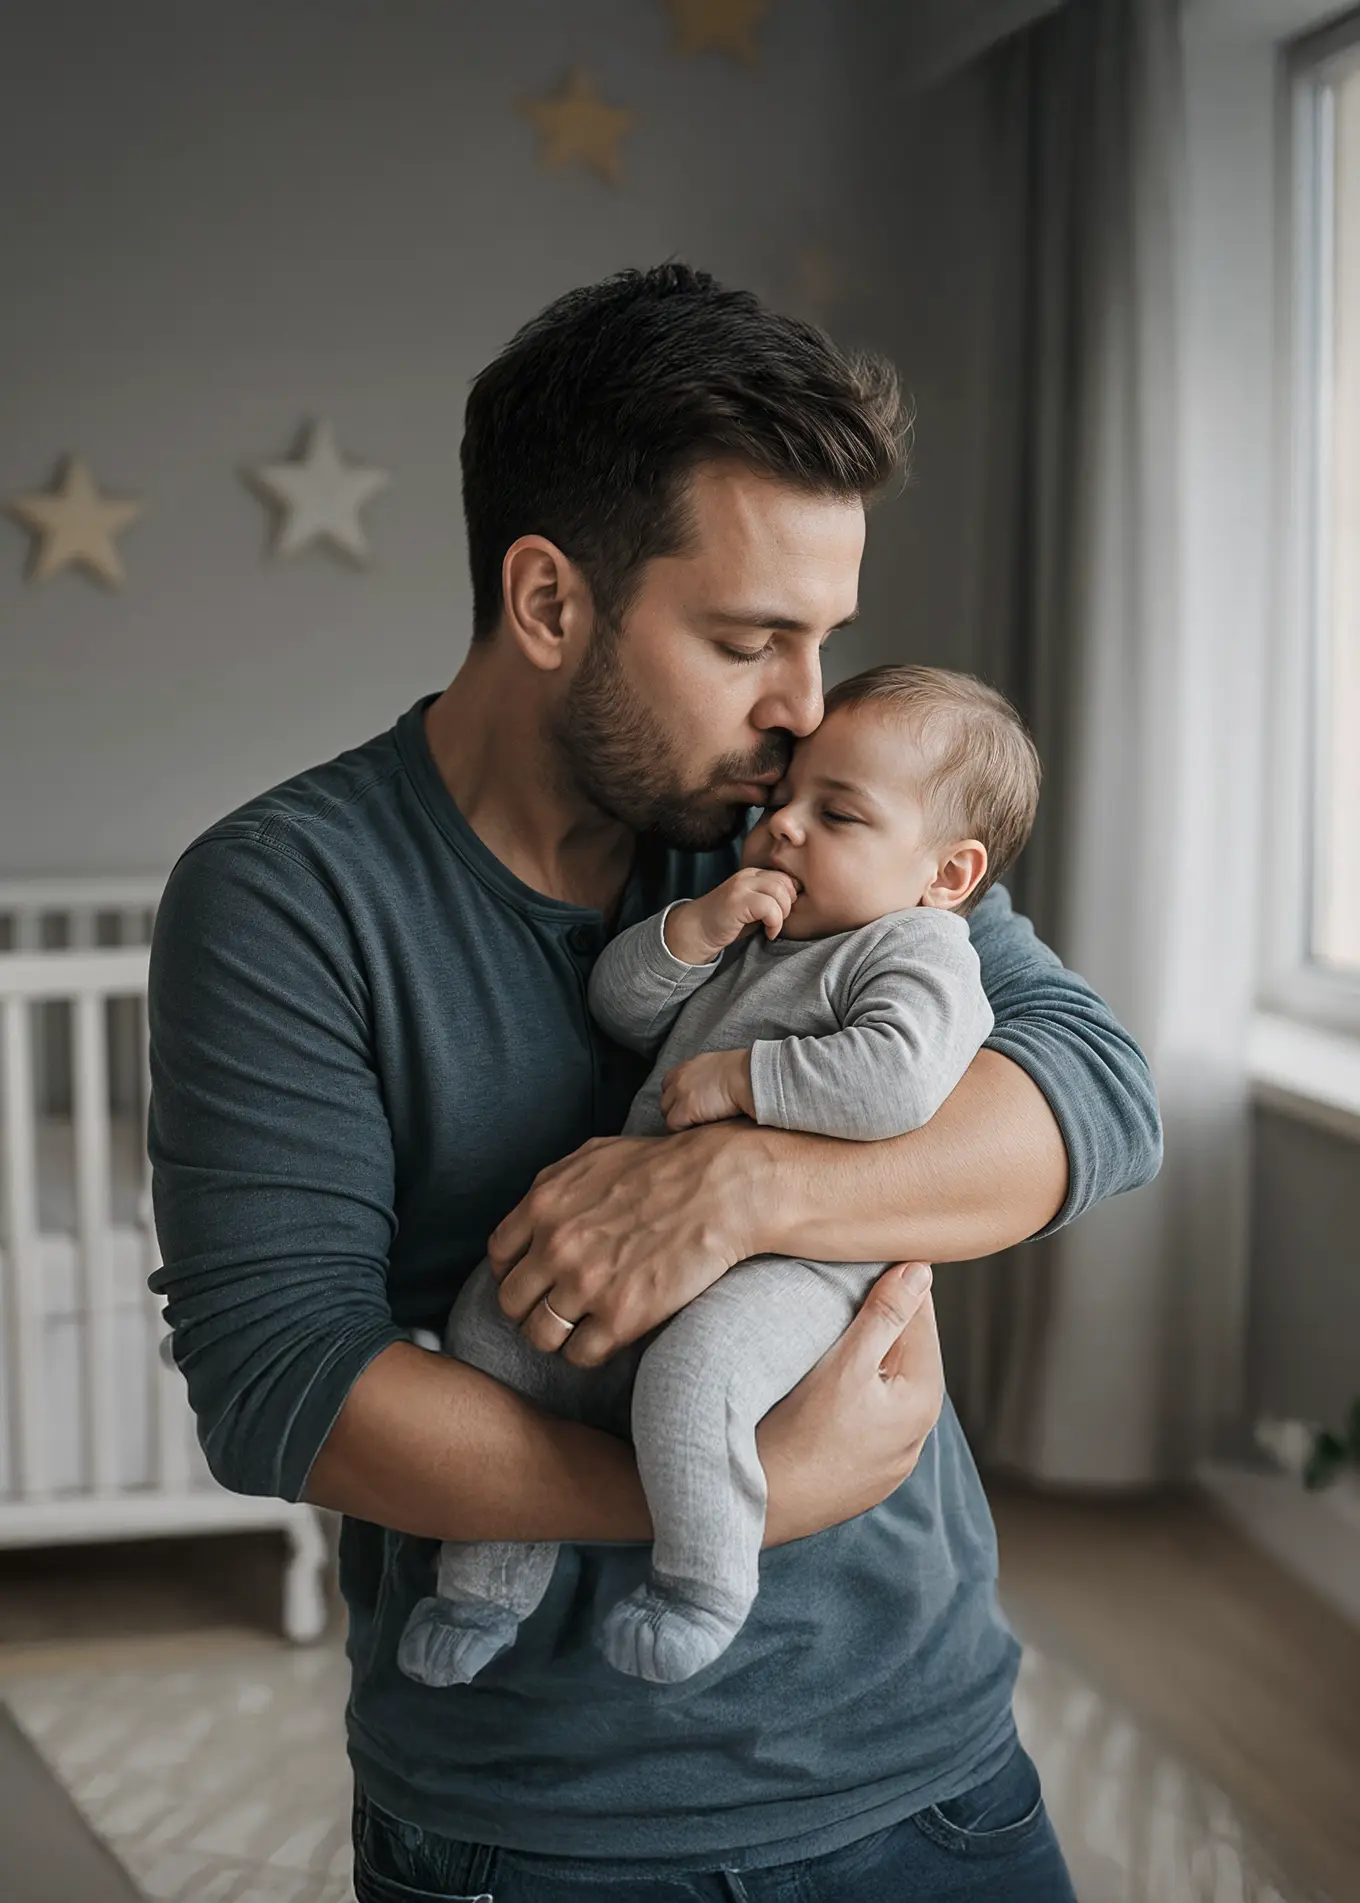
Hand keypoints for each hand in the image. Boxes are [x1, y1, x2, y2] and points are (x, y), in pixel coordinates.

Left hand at [487, 1125, 750, 1366]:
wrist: (723, 1188)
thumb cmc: (664, 1167)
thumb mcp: (593, 1157)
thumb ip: (553, 1187)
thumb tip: (533, 1214)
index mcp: (543, 1205)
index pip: (499, 1258)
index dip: (515, 1272)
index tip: (535, 1279)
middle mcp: (556, 1247)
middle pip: (511, 1303)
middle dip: (530, 1308)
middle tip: (556, 1308)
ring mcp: (585, 1285)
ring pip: (539, 1336)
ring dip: (556, 1336)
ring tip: (579, 1328)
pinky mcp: (620, 1317)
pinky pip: (579, 1356)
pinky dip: (589, 1351)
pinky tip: (608, 1335)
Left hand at [660, 1047, 754, 1130]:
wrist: (748, 1078)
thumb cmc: (745, 1074)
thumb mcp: (721, 1067)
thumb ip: (710, 1076)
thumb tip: (714, 1088)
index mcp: (689, 1067)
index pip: (669, 1083)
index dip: (676, 1097)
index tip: (686, 1106)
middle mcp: (679, 1078)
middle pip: (665, 1099)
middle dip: (675, 1110)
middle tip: (690, 1121)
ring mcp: (679, 1094)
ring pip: (666, 1113)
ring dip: (678, 1122)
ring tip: (693, 1129)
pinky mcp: (683, 1110)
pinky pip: (673, 1126)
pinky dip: (682, 1131)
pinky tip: (695, 1133)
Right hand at [664, 868, 799, 964]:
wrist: (697, 930)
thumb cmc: (729, 923)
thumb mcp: (754, 907)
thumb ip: (772, 900)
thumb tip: (799, 901)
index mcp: (753, 874)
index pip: (786, 877)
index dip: (791, 896)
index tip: (784, 914)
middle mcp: (748, 875)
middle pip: (786, 882)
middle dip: (789, 905)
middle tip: (779, 922)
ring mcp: (741, 886)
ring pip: (780, 892)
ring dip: (783, 914)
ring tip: (774, 927)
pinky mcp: (737, 901)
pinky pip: (770, 907)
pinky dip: (775, 923)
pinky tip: (768, 933)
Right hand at [758, 1263, 942, 1544]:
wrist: (758, 1510)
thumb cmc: (798, 1435)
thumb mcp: (845, 1366)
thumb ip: (885, 1315)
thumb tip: (920, 1268)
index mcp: (923, 1399)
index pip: (921, 1316)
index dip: (893, 1280)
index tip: (863, 1254)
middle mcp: (917, 1434)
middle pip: (903, 1351)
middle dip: (877, 1318)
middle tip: (835, 1285)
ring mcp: (890, 1460)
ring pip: (882, 1384)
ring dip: (862, 1355)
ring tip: (824, 1330)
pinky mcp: (863, 1476)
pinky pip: (865, 1417)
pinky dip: (850, 1392)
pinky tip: (819, 1384)